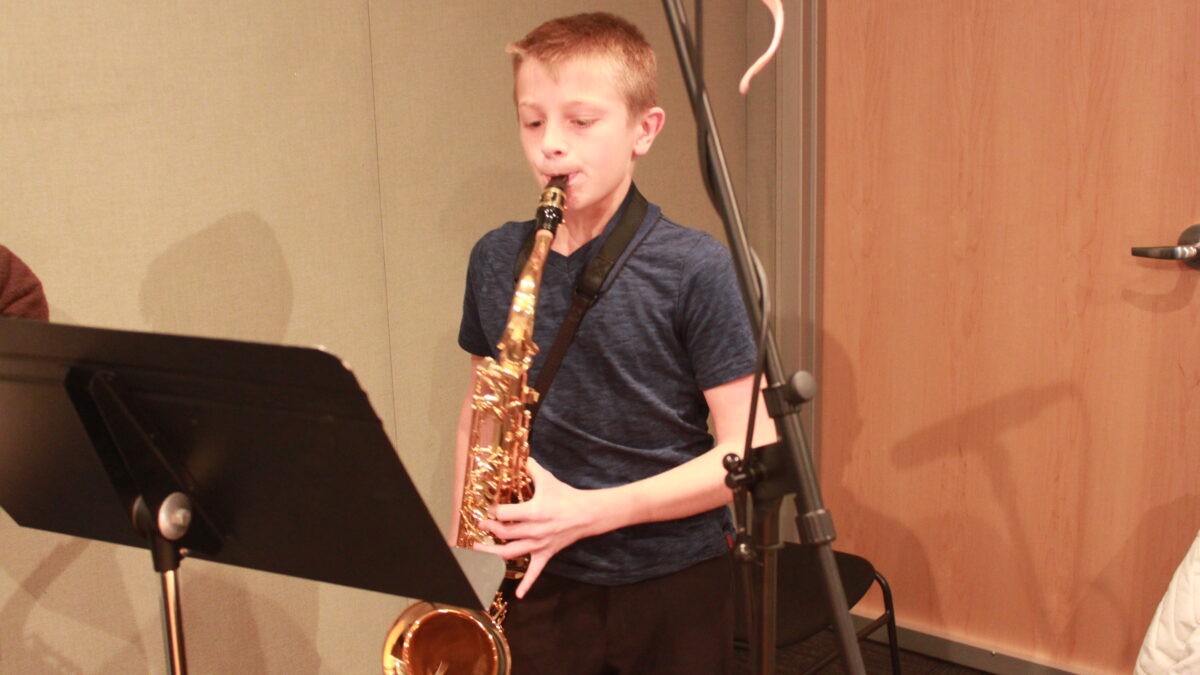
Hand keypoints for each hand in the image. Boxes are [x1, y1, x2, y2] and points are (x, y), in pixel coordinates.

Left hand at [474, 457, 608, 597]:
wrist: (588, 514)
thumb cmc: (566, 495)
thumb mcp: (547, 479)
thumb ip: (531, 468)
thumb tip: (520, 456)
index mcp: (533, 511)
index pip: (504, 513)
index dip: (492, 510)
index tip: (487, 507)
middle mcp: (534, 530)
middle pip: (503, 534)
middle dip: (488, 529)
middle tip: (480, 525)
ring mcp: (539, 545)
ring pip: (510, 554)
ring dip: (491, 554)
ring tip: (477, 551)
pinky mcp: (546, 554)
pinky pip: (535, 572)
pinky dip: (526, 584)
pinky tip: (518, 595)